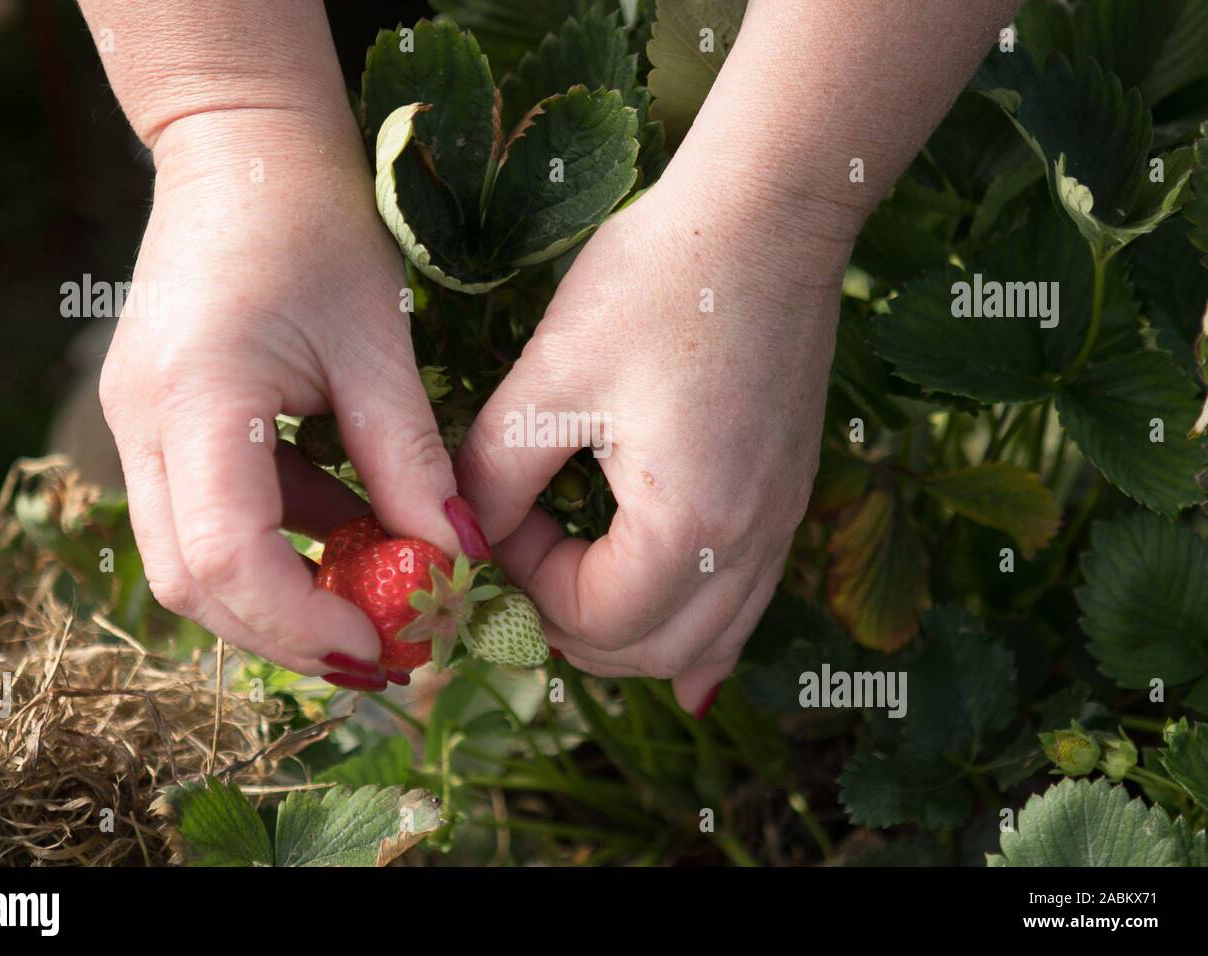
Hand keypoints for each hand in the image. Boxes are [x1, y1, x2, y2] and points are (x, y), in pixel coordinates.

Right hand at [99, 110, 485, 686]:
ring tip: (376, 592)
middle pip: (191, 582)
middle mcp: (141, 423)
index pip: (224, 559)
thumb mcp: (381, 347)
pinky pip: (207, 513)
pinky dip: (278, 540)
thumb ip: (411, 462)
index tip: (384, 646)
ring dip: (283, 591)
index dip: (303, 623)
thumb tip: (453, 560)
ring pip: (190, 559)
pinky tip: (349, 527)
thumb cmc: (318, 226)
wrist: (243, 150)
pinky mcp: (157, 422)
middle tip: (382, 648)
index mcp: (195, 397)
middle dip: (288, 630)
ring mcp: (136, 424)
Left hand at [454, 171, 854, 714]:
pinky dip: (696, 625)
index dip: (526, 585)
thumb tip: (467, 535)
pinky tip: (671, 630)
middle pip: (651, 652)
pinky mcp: (787, 497)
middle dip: (571, 626)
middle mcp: (750, 544)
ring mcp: (781, 524)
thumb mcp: (549, 381)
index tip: (498, 519)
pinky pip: (746, 601)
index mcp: (689, 524)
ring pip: (704, 641)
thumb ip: (495, 476)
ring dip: (630, 634)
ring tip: (575, 591)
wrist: (766, 216)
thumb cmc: (654, 284)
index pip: (593, 618)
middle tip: (520, 566)